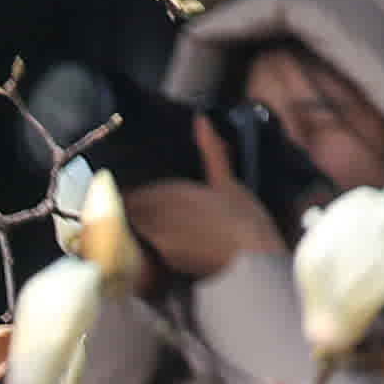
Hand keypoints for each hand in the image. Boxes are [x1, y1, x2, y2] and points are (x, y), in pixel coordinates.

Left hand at [125, 121, 280, 282]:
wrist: (250, 262)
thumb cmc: (243, 218)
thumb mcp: (228, 182)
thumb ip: (211, 151)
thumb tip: (201, 120)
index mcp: (172, 193)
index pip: (135, 193)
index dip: (135, 193)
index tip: (137, 190)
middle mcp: (158, 217)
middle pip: (132, 212)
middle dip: (134, 208)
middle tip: (142, 205)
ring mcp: (160, 242)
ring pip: (139, 230)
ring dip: (142, 225)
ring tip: (157, 224)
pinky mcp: (167, 262)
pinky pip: (151, 247)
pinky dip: (155, 242)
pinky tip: (172, 242)